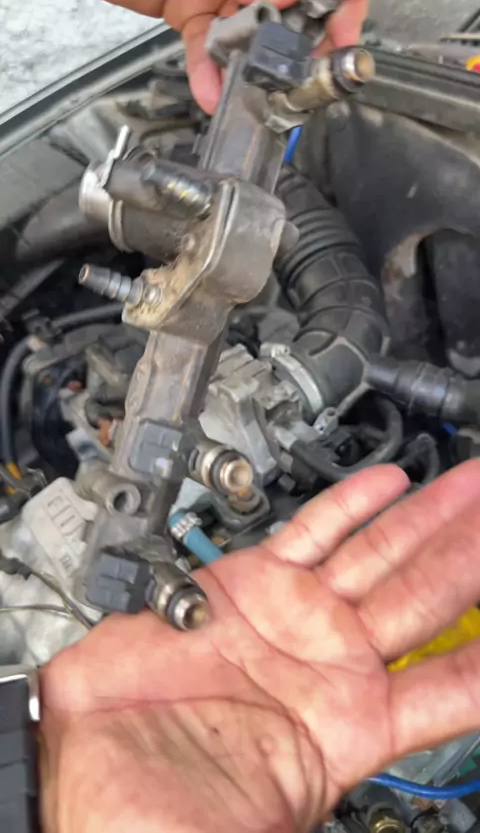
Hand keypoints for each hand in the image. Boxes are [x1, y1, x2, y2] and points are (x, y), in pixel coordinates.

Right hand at [41, 460, 479, 832]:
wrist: (82, 758)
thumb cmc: (154, 808)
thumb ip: (304, 815)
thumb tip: (387, 828)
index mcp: (349, 727)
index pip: (449, 687)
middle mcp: (330, 662)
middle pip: (425, 596)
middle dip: (470, 554)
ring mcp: (293, 614)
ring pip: (380, 553)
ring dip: (428, 520)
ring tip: (470, 486)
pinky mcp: (249, 581)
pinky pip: (312, 532)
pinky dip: (350, 504)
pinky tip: (388, 482)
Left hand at [69, 0, 368, 111]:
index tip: (343, 31)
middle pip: (291, 2)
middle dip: (297, 44)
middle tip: (297, 76)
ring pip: (249, 29)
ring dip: (250, 66)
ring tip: (252, 94)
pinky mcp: (186, 4)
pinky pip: (208, 42)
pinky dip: (210, 71)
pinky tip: (212, 91)